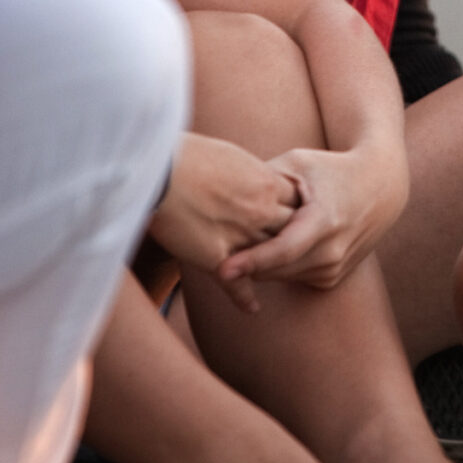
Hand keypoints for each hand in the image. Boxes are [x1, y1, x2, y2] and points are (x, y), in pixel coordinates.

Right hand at [148, 133, 299, 288]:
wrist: (161, 170)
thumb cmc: (188, 155)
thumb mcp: (230, 156)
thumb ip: (247, 172)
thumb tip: (250, 175)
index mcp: (266, 183)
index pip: (300, 204)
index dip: (301, 214)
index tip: (299, 220)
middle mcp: (260, 212)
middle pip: (292, 233)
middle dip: (297, 242)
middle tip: (298, 252)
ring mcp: (241, 236)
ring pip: (271, 260)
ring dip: (274, 270)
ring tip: (278, 278)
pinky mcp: (217, 258)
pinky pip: (239, 284)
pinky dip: (246, 299)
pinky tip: (252, 308)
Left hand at [217, 142, 408, 298]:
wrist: (380, 187)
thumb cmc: (330, 169)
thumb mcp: (298, 163)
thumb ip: (262, 181)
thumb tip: (224, 193)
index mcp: (325, 220)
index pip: (284, 250)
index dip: (252, 261)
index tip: (221, 270)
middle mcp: (333, 250)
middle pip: (275, 269)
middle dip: (243, 264)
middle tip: (213, 250)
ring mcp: (335, 268)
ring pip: (280, 277)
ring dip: (258, 266)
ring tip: (238, 244)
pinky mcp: (333, 278)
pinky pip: (292, 278)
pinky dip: (276, 267)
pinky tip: (268, 246)